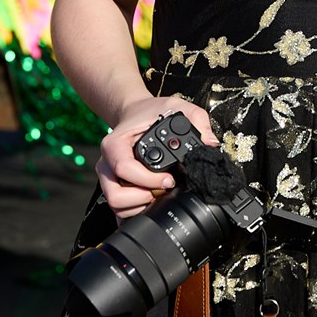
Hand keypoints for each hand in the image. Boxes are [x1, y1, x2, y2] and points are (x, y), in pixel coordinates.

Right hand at [96, 95, 216, 219]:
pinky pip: (119, 210)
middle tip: (164, 190)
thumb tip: (210, 143)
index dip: (147, 179)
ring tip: (159, 194)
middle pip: (115, 195)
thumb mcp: (176, 106)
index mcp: (115, 144)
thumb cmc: (151, 112)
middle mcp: (107, 163)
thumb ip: (197, 120)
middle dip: (143, 198)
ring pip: (116, 206)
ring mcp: (109, 178)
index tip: (169, 179)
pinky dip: (136, 211)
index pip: (123, 168)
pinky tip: (151, 200)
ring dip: (141, 205)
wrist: (135, 114)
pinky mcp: (114, 187)